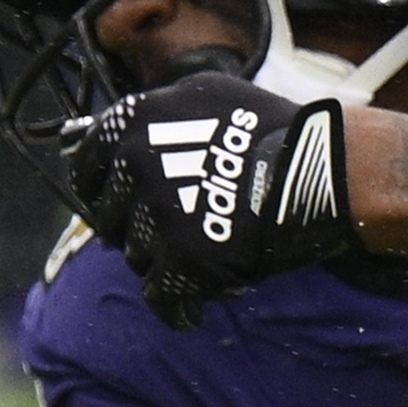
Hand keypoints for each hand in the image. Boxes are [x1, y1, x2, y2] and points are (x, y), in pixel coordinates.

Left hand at [60, 68, 356, 323]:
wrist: (321, 168)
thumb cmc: (271, 129)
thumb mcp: (206, 94)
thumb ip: (156, 115)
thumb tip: (111, 136)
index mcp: (135, 120)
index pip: (86, 163)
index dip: (98, 187)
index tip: (112, 201)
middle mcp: (136, 162)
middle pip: (108, 215)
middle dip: (134, 227)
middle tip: (171, 231)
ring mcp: (158, 211)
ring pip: (136, 256)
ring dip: (164, 261)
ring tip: (202, 256)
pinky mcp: (183, 258)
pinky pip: (161, 296)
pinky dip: (177, 307)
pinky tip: (191, 312)